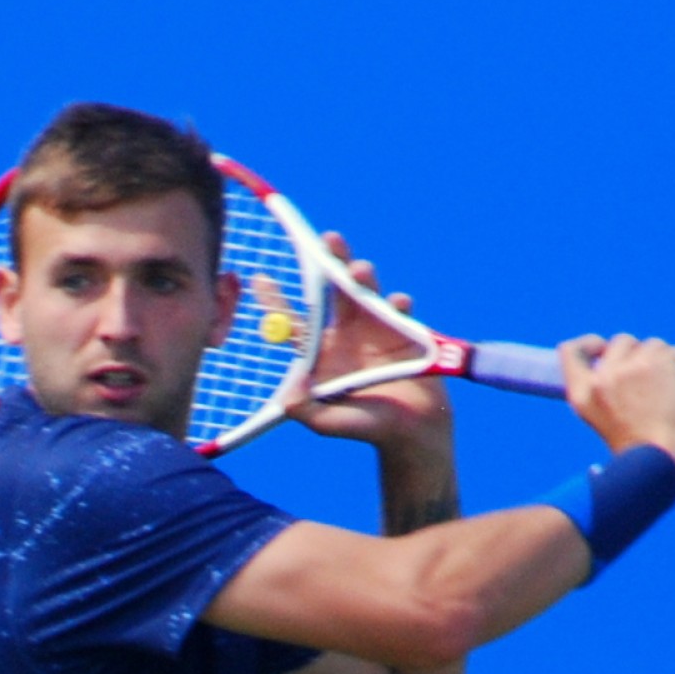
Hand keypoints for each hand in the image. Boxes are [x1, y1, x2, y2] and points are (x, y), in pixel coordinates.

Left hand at [288, 234, 451, 458]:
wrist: (414, 433)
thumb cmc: (367, 428)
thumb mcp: (331, 423)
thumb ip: (308, 412)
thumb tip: (286, 397)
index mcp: (322, 353)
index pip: (295, 322)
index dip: (277, 301)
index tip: (260, 279)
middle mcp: (345, 335)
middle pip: (333, 290)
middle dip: (330, 262)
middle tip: (328, 240)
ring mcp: (375, 329)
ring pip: (365, 291)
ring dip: (362, 276)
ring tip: (359, 270)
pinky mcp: (404, 331)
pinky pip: (399, 309)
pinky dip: (398, 304)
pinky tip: (400, 304)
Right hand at [560, 333, 674, 473]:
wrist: (659, 464)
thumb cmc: (638, 453)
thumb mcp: (605, 421)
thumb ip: (608, 393)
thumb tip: (630, 363)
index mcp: (582, 394)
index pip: (571, 351)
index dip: (590, 344)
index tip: (604, 349)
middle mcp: (602, 377)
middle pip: (622, 342)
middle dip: (640, 353)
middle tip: (656, 376)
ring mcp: (630, 367)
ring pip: (654, 345)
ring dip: (668, 362)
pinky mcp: (660, 362)